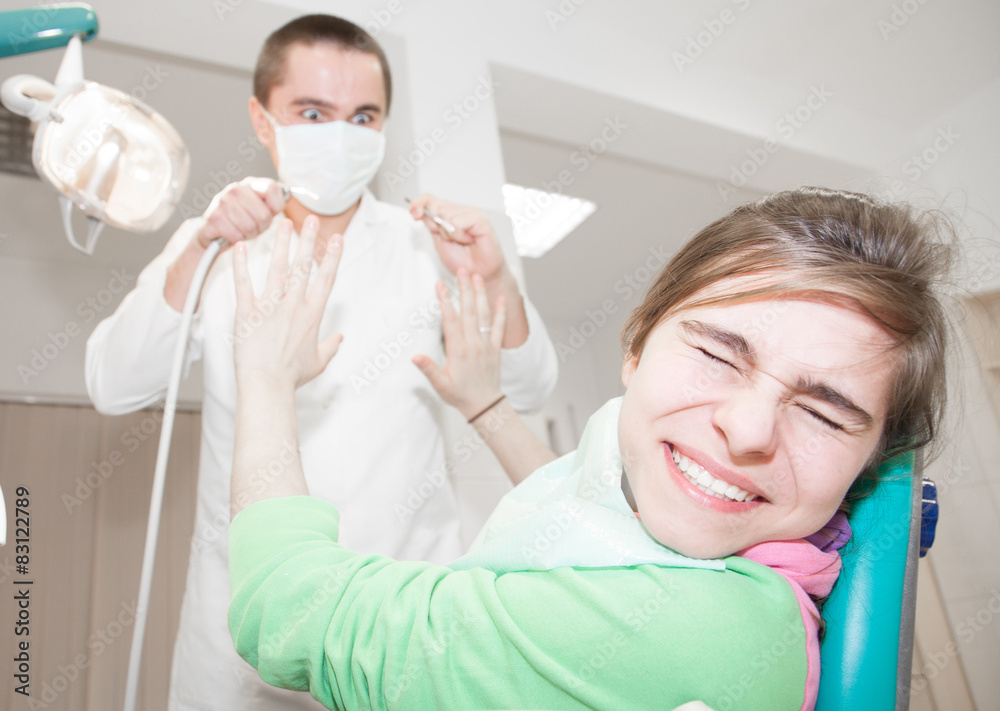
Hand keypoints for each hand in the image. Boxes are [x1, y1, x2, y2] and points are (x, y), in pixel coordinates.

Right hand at [195, 177, 285, 249]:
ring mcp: (222, 201)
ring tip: (243, 230)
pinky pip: (236, 234)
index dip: (275, 207)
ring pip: (249, 226)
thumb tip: (286, 197)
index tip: (270, 213)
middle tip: (254, 227)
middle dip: (261, 226)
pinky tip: (233, 234)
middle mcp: (235, 189)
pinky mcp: (213, 217)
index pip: (272, 189)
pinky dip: (237, 239)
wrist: (216, 233)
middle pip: (263, 214)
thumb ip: (274, 204)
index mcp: (250, 184)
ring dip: (248, 234)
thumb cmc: (243, 222)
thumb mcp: (262, 211)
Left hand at [233, 216, 342, 389]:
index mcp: (312, 316)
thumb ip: (331, 347)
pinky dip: (241, 264)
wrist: (266, 384)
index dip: (333, 257)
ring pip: (277, 268)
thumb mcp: (318, 362)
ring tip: (283, 224)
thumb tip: (339, 339)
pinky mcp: (247, 311)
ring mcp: (270, 306)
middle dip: (308, 239)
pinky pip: (244, 283)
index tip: (338, 239)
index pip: (326, 279)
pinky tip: (242, 247)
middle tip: (311, 219)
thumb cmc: (291, 377)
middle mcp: (293, 306)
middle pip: (303, 266)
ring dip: (281, 244)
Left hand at [408, 194, 507, 284]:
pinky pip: (458, 222)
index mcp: (450, 213)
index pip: (429, 199)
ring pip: (446, 215)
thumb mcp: (439, 240)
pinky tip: (469, 240)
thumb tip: (418, 209)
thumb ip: (430, 224)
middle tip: (450, 239)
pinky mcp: (480, 219)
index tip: (414, 214)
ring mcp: (472, 213)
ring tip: (462, 241)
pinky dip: (459, 235)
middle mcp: (461, 210)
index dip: (418, 204)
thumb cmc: (463, 259)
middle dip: (437, 226)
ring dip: (450, 233)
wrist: (479, 273)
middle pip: (436, 206)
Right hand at [413, 269, 506, 420]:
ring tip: (477, 276)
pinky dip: (501, 312)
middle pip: (467, 311)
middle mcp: (473, 344)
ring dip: (480, 294)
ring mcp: (485, 344)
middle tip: (461, 270)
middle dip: (463, 289)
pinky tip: (500, 297)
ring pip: (483, 315)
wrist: (484, 405)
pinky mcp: (495, 348)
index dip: (444, 301)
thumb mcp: (440, 385)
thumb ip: (428, 369)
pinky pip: (499, 327)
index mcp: (458, 351)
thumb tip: (414, 357)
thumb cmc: (459, 395)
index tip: (439, 285)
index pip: (450, 320)